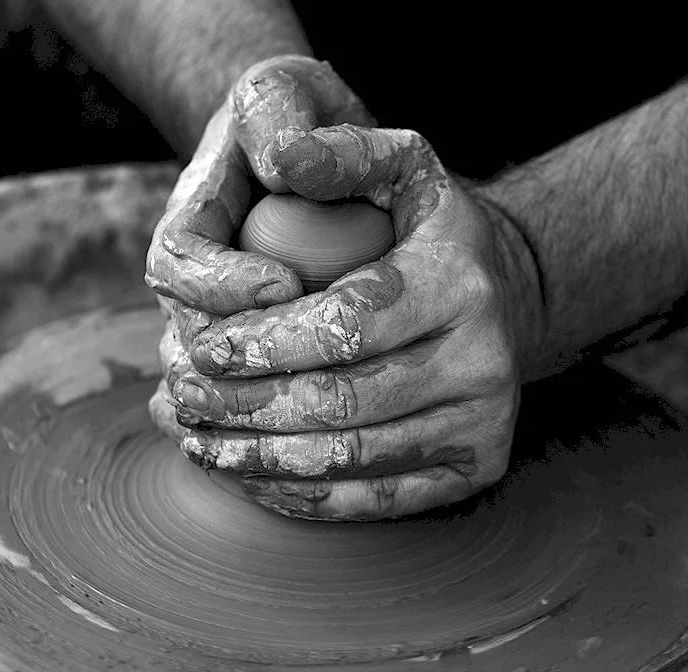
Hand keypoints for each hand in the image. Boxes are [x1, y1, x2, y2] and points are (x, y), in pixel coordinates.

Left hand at [147, 57, 543, 520]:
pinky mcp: (475, 470)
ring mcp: (484, 424)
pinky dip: (298, 496)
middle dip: (246, 406)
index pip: (345, 326)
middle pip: (341, 402)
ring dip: (258, 458)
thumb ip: (343, 154)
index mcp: (460, 283)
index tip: (204, 348)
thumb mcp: (403, 167)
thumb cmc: (429, 235)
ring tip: (198, 438)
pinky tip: (246, 474)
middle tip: (184, 397)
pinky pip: (374, 501)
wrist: (503, 299)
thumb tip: (284, 158)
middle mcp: (485, 361)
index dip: (264, 343)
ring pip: (350, 459)